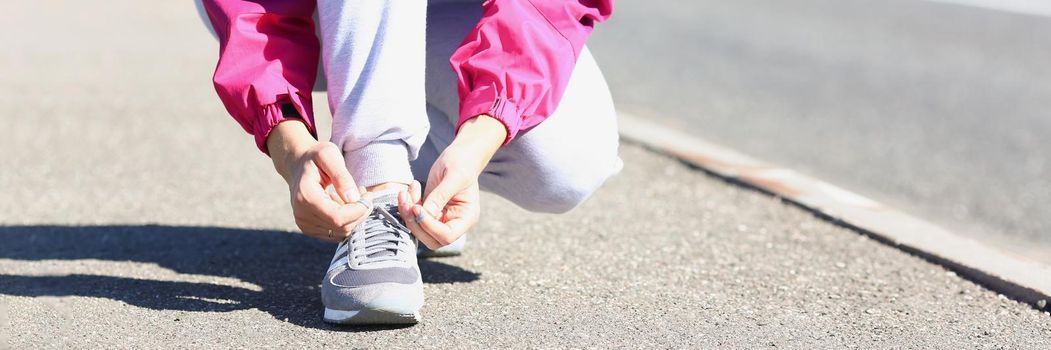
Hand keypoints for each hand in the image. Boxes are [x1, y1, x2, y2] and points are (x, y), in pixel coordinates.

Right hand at [268, 121, 370, 241]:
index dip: (359, 210)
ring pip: (342, 232)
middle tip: (364, 193)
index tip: (368, 195)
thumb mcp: (329, 156)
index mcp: (305, 196)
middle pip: (342, 227)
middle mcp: (302, 215)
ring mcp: (304, 225)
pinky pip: (337, 233)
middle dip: (360, 212)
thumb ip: (342, 177)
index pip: (338, 217)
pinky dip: (346, 221)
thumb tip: (354, 199)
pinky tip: (342, 204)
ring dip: (354, 216)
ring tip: (351, 196)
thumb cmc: (315, 158)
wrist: (298, 165)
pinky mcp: (309, 229)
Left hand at [397, 115, 505, 248]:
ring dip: (408, 213)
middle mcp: (454, 222)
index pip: (447, 235)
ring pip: (419, 230)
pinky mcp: (430, 211)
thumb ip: (440, 196)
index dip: (429, 226)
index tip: (417, 208)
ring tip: (405, 192)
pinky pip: (415, 216)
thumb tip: (425, 213)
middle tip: (407, 202)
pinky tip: (410, 189)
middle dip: (415, 223)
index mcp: (466, 217)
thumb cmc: (462, 163)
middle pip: (431, 239)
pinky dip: (408, 205)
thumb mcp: (453, 176)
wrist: (461, 155)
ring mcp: (441, 218)